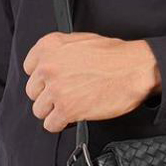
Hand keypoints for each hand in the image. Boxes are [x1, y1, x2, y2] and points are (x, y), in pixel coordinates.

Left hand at [23, 32, 161, 132]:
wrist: (135, 68)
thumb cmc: (116, 55)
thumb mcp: (82, 40)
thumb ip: (61, 51)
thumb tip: (53, 64)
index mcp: (49, 46)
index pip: (29, 68)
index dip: (44, 78)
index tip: (53, 82)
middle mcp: (48, 67)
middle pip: (33, 91)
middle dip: (48, 96)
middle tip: (66, 96)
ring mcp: (56, 89)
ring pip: (39, 110)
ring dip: (54, 111)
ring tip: (70, 108)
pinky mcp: (67, 109)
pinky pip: (51, 125)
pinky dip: (61, 125)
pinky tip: (72, 118)